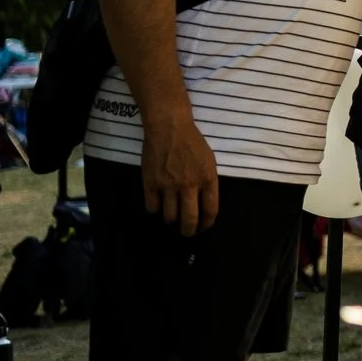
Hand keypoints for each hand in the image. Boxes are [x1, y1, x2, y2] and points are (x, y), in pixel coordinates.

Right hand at [142, 114, 218, 235]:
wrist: (169, 127)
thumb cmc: (192, 142)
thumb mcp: (209, 161)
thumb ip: (208, 182)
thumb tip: (204, 203)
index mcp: (208, 179)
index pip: (210, 210)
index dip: (207, 223)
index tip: (203, 227)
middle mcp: (189, 185)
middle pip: (189, 219)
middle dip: (188, 231)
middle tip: (186, 232)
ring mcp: (169, 185)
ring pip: (169, 216)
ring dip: (171, 221)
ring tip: (172, 218)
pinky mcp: (151, 183)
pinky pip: (152, 207)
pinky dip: (155, 210)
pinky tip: (157, 206)